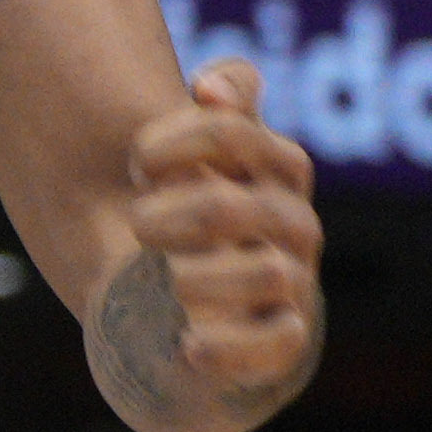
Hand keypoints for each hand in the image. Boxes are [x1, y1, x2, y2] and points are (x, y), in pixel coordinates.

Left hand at [122, 59, 322, 408]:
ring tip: (157, 280)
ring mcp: (294, 285)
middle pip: (237, 207)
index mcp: (277, 171)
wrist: (199, 307)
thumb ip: (219, 114)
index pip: (238, 134)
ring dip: (196, 277)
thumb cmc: (200, 217)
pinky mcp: (285, 345)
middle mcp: (294, 226)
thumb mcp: (205, 158)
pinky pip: (277, 347)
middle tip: (136, 221)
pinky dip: (230, 347)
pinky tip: (186, 343)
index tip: (136, 160)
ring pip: (267, 275)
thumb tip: (212, 84)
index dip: (178, 138)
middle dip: (172, 212)